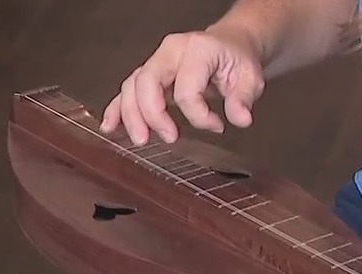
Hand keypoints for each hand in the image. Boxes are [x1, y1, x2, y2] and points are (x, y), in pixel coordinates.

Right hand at [100, 26, 265, 144]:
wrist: (230, 45)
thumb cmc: (236, 59)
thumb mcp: (251, 77)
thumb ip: (244, 98)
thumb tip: (240, 119)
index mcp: (197, 50)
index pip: (187, 87)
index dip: (199, 115)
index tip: (217, 126)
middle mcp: (172, 52)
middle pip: (148, 81)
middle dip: (153, 114)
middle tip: (169, 138)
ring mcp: (158, 62)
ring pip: (133, 86)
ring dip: (132, 115)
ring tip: (141, 140)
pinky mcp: (150, 75)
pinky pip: (127, 90)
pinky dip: (117, 108)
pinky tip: (110, 126)